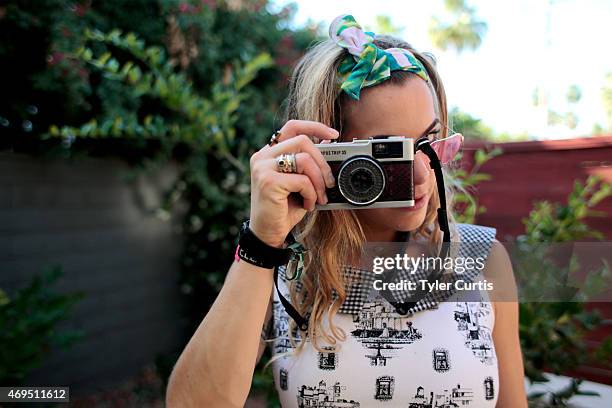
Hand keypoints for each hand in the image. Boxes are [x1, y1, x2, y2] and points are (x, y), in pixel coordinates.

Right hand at [248, 120, 338, 247]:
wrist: (268, 234)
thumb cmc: (284, 209)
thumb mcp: (300, 183)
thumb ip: (309, 163)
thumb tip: (328, 143)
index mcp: (269, 153)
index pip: (292, 126)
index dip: (315, 126)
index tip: (334, 135)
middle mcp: (262, 156)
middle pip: (302, 141)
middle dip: (322, 162)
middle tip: (329, 182)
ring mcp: (263, 167)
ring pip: (304, 159)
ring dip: (319, 180)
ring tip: (319, 197)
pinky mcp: (268, 181)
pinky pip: (302, 180)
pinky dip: (311, 194)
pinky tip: (308, 205)